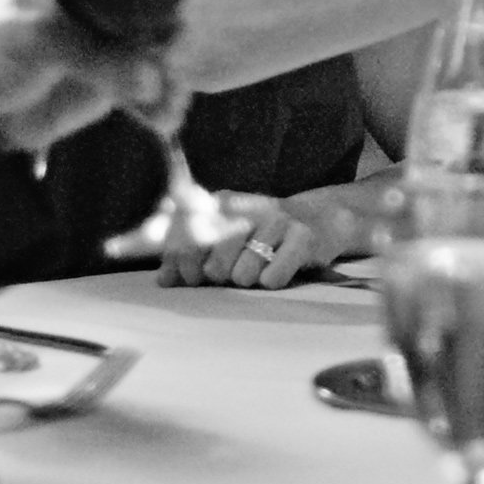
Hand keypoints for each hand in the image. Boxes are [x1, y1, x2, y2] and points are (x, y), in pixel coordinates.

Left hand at [0, 0, 173, 153]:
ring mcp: (113, 38)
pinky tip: (165, 120)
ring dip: (173, 74)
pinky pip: (150, 88)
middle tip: (176, 53)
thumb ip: (90, 55)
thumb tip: (149, 77)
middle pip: (160, 2)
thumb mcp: (31, 43)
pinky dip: (161, 104)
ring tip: (171, 101)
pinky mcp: (117, 77)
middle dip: (177, 29)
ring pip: (161, 49)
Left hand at [157, 181, 377, 289]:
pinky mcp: (303, 238)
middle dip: (215, 278)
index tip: (184, 278)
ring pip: (242, 275)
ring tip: (259, 268)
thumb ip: (191, 254)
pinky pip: (272, 279)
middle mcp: (247, 208)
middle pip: (212, 264)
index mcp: (222, 202)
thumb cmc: (263, 235)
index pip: (184, 236)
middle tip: (227, 275)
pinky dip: (273, 281)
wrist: (320, 219)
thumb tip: (163, 279)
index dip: (179, 265)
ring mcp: (278, 221)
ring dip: (247, 280)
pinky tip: (279, 270)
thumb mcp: (225, 235)